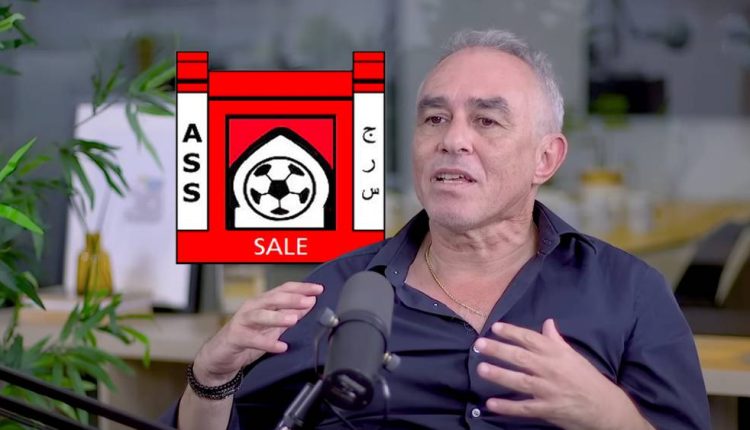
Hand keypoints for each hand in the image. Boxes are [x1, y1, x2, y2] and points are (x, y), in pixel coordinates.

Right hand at [192, 282, 323, 385]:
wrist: (220, 357)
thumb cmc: (247, 338)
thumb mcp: (273, 326)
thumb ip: (290, 314)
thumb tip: (310, 304)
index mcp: (263, 302)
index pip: (283, 289)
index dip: (301, 288)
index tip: (318, 289)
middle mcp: (253, 307)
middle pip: (273, 299)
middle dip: (292, 299)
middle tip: (308, 301)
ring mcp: (243, 321)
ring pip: (261, 315)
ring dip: (278, 316)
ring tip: (294, 319)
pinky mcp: (236, 338)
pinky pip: (252, 339)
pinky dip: (267, 342)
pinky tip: (280, 346)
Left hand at [474, 319, 652, 429]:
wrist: (606, 408)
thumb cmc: (588, 379)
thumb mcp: (573, 356)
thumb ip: (556, 340)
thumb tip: (547, 322)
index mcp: (557, 354)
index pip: (531, 339)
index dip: (512, 332)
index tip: (495, 327)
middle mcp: (551, 369)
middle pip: (521, 357)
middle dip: (498, 350)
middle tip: (479, 345)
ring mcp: (549, 390)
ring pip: (520, 381)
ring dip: (499, 375)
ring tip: (481, 369)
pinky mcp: (548, 410)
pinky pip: (525, 408)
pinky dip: (507, 407)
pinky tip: (491, 404)